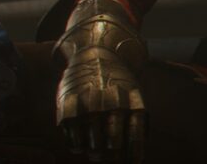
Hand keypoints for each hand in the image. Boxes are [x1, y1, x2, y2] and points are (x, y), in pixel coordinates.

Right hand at [56, 47, 145, 161]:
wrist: (96, 53)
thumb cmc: (118, 83)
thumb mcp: (135, 94)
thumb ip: (137, 120)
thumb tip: (137, 156)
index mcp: (131, 99)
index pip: (135, 132)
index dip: (133, 152)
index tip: (132, 162)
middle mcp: (111, 100)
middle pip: (113, 140)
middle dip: (112, 155)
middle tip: (110, 157)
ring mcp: (89, 100)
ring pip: (91, 140)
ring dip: (93, 152)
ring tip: (95, 153)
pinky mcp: (68, 101)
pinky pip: (71, 132)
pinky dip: (75, 144)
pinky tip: (78, 146)